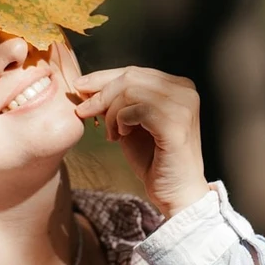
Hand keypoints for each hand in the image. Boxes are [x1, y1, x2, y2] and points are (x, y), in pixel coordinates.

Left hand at [74, 66, 209, 218]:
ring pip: (130, 92)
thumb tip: (87, 86)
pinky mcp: (176, 124)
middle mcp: (185, 91)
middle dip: (101, 93)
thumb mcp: (131, 123)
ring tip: (110, 133)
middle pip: (130, 77)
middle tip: (84, 110)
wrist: (175, 192)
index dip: (103, 78)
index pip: (134, 72)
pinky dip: (121, 121)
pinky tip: (121, 136)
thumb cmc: (154, 159)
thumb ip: (118, 103)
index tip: (79, 88)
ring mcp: (183, 106)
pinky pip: (136, 109)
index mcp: (178, 86)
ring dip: (111, 112)